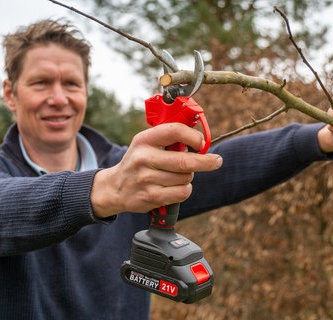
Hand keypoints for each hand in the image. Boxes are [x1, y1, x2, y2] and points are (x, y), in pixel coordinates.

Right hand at [91, 123, 222, 217]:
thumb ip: (169, 138)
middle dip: (206, 161)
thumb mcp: (146, 143)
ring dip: (189, 177)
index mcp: (144, 140)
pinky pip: (181, 193)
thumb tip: (201, 140)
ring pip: (185, 178)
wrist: (115, 188)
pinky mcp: (151, 196)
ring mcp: (146, 178)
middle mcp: (144, 158)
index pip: (175, 131)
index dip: (194, 136)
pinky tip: (176, 187)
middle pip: (185, 160)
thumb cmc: (139, 162)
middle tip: (216, 161)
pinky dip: (185, 190)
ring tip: (178, 175)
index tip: (202, 143)